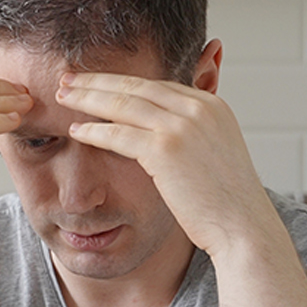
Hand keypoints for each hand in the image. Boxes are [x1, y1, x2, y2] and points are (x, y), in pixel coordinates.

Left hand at [56, 72, 274, 256]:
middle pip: (134, 86)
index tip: (94, 79)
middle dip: (96, 80)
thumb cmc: (225, 198)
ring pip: (122, 104)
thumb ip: (192, 129)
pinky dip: (93, 130)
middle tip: (67, 78)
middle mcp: (198, 108)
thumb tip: (162, 121)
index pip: (154, 84)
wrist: (243, 228)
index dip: (120, 80)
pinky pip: (119, 134)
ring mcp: (183, 127)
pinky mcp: (166, 150)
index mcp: (211, 105)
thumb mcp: (214, 150)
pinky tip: (75, 130)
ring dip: (87, 99)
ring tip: (63, 97)